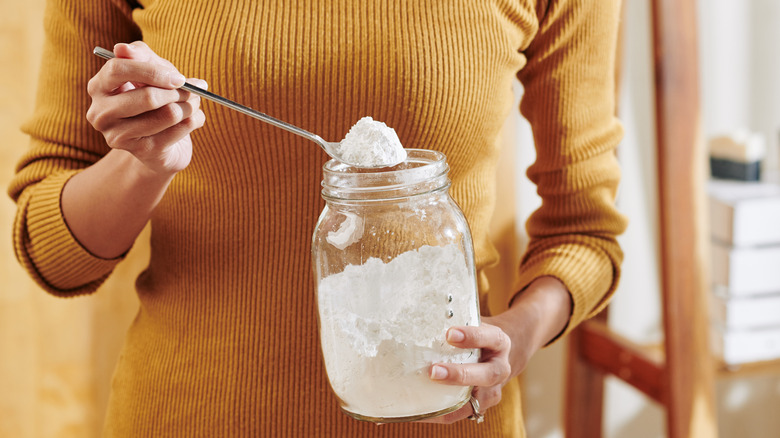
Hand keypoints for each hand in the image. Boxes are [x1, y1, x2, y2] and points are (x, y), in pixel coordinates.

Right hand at [86, 41, 205, 175]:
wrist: (160, 143)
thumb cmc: (153, 99)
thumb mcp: (149, 71)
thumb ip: (141, 55)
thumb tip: (123, 48)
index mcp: (98, 87)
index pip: (118, 69)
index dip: (152, 71)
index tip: (178, 77)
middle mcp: (101, 113)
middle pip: (147, 97)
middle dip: (178, 92)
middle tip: (194, 91)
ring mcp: (118, 135)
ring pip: (168, 114)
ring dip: (190, 106)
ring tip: (194, 104)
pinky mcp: (141, 152)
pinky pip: (179, 131)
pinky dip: (194, 121)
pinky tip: (194, 119)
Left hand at [422, 276, 571, 423]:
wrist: (500, 353)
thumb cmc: (478, 334)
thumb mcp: (474, 321)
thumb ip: (455, 319)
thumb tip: (417, 311)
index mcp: (499, 342)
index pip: (489, 337)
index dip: (471, 336)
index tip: (450, 333)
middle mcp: (500, 367)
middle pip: (486, 374)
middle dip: (460, 374)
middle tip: (434, 371)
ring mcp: (493, 389)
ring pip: (477, 399)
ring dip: (451, 400)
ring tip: (425, 399)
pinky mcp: (481, 404)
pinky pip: (462, 413)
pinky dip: (442, 414)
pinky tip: (420, 412)